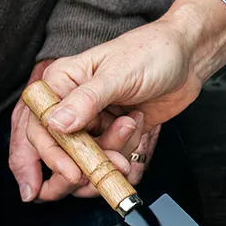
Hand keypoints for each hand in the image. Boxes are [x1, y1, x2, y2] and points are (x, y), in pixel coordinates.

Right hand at [10, 59, 160, 202]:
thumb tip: (56, 123)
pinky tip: (136, 125)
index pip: (40, 125)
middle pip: (59, 150)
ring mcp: (92, 121)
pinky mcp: (110, 134)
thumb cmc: (151, 52)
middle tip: (101, 169)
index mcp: (62, 82)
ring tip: (129, 127)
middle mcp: (72, 104)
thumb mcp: (118, 73)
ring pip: (87, 159)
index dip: (51, 154)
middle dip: (81, 164)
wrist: (185, 59)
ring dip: (110, 155)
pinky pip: (108, 159)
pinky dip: (124, 151)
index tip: (72, 173)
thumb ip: (87, 100)